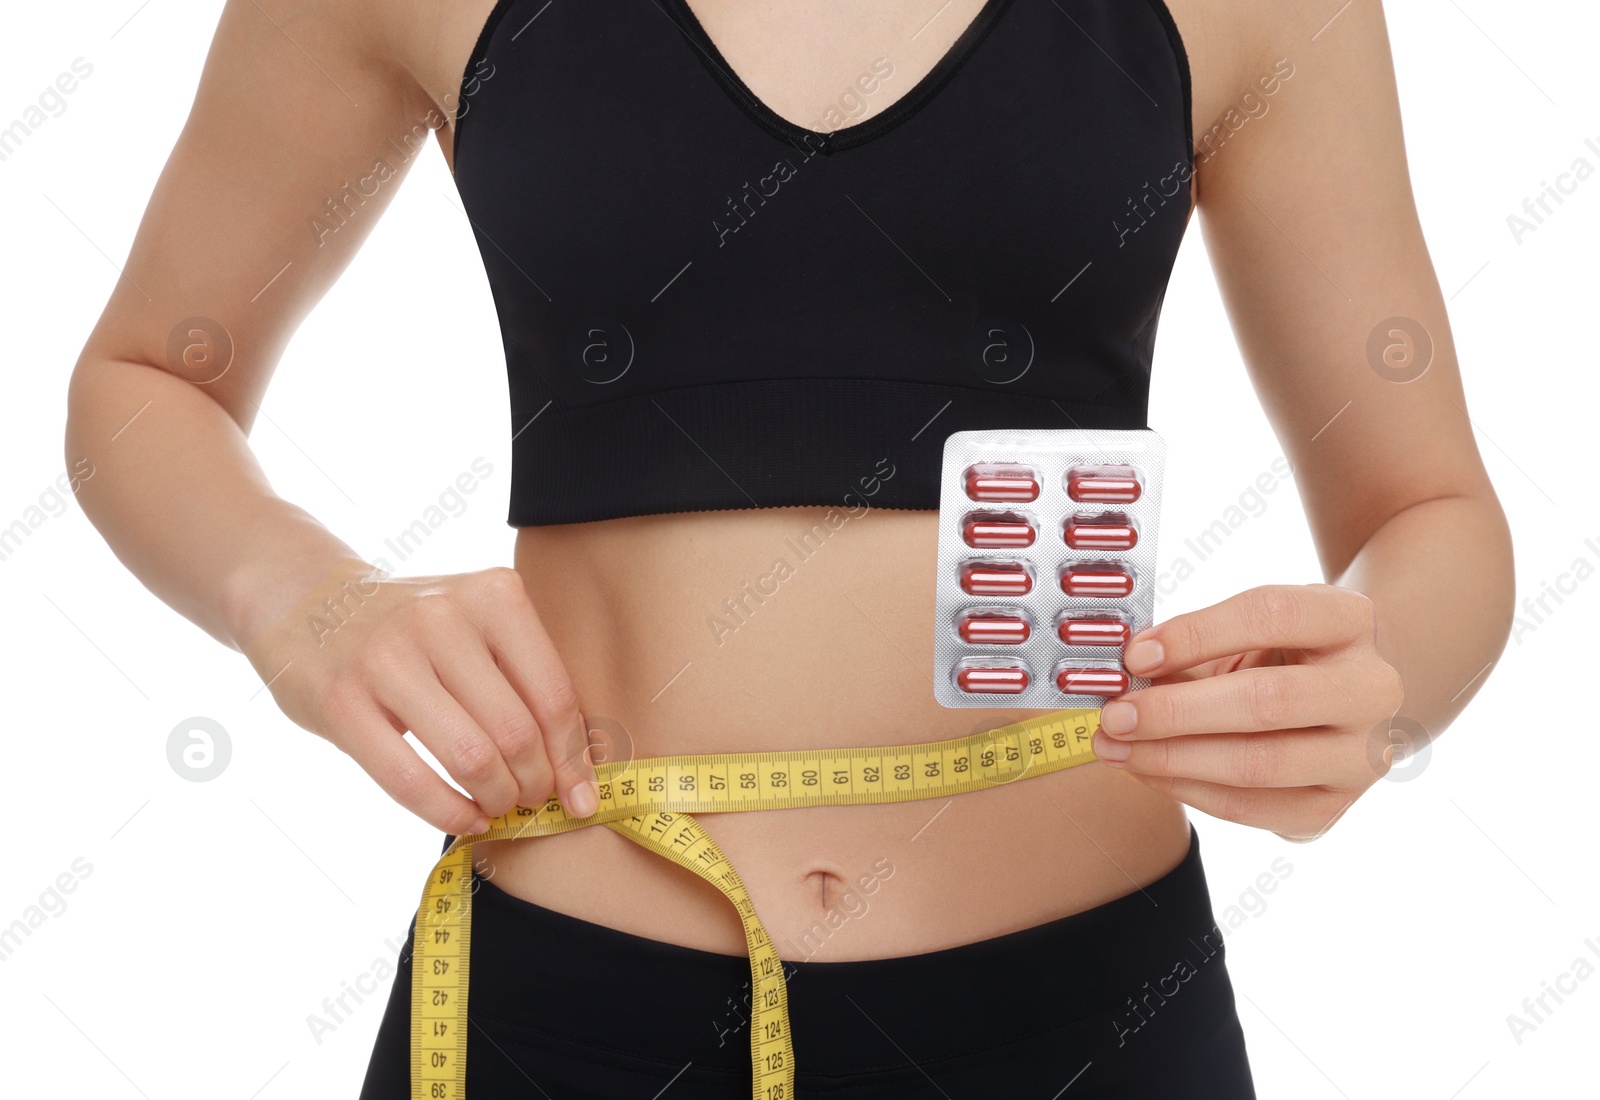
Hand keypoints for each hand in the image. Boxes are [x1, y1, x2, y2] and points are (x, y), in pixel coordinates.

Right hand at [241, 563, 599, 835]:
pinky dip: (448, 813)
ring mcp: (387, 657)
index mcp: (493, 595)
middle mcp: (443, 618)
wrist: (306, 600)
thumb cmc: (414, 631)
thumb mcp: (476, 624)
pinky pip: (409, 779)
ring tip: (498, 806)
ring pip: (471, 757)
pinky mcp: (340, 700)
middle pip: (517, 732)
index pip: (555, 696)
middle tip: (532, 800)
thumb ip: (524, 678)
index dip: (573, 759)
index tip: (582, 797)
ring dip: (495, 800)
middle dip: (535, 784)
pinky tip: (464, 819)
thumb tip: (579, 771)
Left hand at [1090, 584, 1404, 840]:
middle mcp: (1372, 688)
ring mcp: (1363, 756)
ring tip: (1115, 748)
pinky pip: (1251, 809)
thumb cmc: (1275, 655)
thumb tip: (1121, 675)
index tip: (1135, 655)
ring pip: (1259, 765)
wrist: (1336, 698)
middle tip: (1114, 715)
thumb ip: (1190, 648)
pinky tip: (1146, 772)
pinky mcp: (1335, 807)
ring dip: (1172, 759)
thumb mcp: (1245, 633)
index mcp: (1349, 621)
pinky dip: (1187, 790)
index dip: (1197, 635)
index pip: (1272, 615)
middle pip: (1268, 702)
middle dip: (1176, 712)